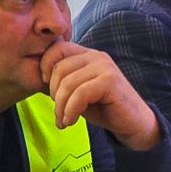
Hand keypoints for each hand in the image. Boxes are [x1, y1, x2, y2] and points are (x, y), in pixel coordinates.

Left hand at [39, 41, 159, 150]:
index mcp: (88, 55)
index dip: (46, 65)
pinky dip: (70, 111)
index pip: (58, 48)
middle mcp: (97, 56)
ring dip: (61, 107)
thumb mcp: (77, 92)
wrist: (133, 123)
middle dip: (54, 94)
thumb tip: (38, 78)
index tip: (47, 88)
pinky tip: (70, 121)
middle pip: (60, 68)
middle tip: (59, 112)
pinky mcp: (110, 81)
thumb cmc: (104, 108)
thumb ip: (63, 82)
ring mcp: (105, 67)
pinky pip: (80, 94)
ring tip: (64, 121)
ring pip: (68, 83)